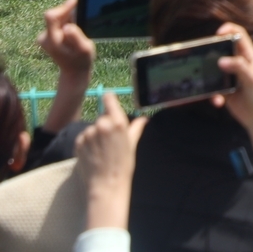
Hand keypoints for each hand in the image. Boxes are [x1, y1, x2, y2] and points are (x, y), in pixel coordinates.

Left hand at [36, 0, 95, 134]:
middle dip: (68, 12)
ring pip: (56, 19)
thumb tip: (68, 26)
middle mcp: (45, 38)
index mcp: (52, 40)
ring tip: (80, 23)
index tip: (76, 0)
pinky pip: (56, 23)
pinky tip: (75, 27)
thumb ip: (76, 37)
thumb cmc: (82, 60)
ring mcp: (45, 38)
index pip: (52, 17)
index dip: (63, 7)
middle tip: (82, 14)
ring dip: (68, 17)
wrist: (73, 72)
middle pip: (54, 16)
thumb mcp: (85, 49)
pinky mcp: (48, 37)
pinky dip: (66, 21)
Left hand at [75, 92, 146, 229]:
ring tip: (102, 151)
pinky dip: (87, 143)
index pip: (109, 100)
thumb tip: (143, 119)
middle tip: (111, 142)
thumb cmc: (123, 165)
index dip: (109, 99)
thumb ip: (135, 129)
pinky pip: (83, 137)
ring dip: (95, 135)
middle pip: (102, 118)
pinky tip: (93, 154)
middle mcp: (101, 125)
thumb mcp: (132, 145)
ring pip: (92, 128)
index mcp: (117, 123)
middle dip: (105, 126)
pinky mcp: (78, 143)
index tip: (108, 99)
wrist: (106, 185)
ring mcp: (88, 134)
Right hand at [210, 23, 252, 131]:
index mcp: (248, 56)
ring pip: (214, 69)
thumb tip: (221, 60)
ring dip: (209, 76)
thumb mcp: (252, 78)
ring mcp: (230, 76)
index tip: (216, 34)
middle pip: (222, 50)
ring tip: (205, 82)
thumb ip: (239, 67)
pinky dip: (213, 95)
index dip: (228, 30)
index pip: (238, 35)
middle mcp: (238, 64)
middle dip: (211, 53)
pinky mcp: (224, 90)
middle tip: (201, 57)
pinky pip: (213, 88)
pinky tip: (218, 102)